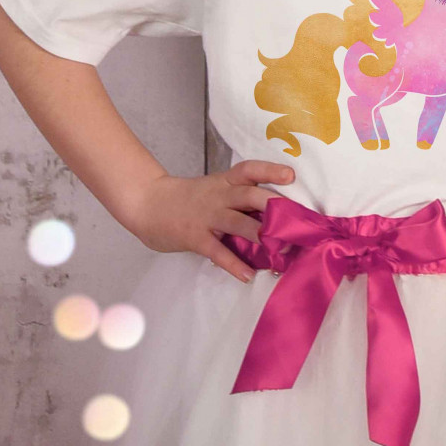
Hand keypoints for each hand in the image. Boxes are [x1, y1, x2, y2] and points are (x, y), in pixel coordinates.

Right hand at [126, 159, 294, 281]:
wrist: (148, 203)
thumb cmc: (188, 198)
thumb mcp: (214, 188)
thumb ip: (239, 197)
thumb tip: (274, 213)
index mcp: (225, 182)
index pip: (249, 170)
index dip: (270, 171)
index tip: (290, 175)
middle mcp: (219, 196)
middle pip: (250, 196)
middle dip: (274, 207)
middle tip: (297, 221)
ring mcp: (207, 216)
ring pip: (238, 223)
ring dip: (261, 236)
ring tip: (282, 251)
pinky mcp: (195, 237)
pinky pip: (217, 252)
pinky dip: (233, 264)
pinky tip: (247, 275)